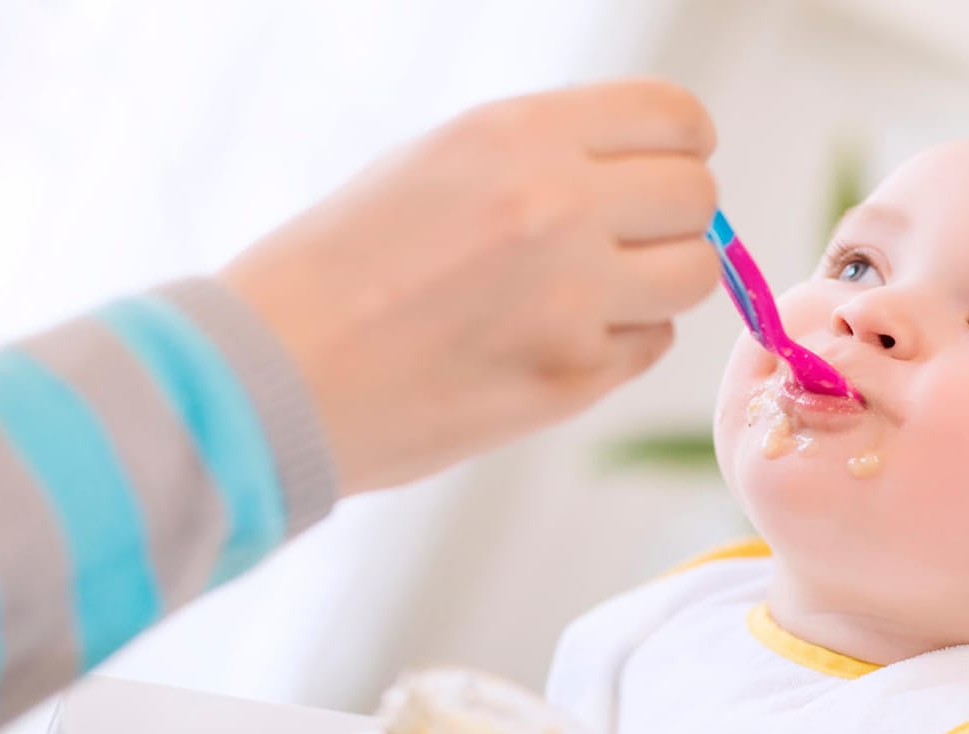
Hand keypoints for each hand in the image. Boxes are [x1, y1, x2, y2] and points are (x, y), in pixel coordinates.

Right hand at [221, 78, 719, 494]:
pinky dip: (618, 344)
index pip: (674, 118)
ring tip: (594, 295)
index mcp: (518, 134)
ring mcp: (572, 299)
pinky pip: (648, 346)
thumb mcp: (435, 163)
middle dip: (674, 217)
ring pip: (694, 276)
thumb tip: (640, 169)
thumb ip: (544, 156)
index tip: (671, 166)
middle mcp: (557, 206)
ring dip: (658, 283)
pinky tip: (552, 342)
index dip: (683, 145)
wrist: (270, 377)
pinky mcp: (572, 379)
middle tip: (628, 241)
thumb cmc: (336, 267)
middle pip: (698, 197)